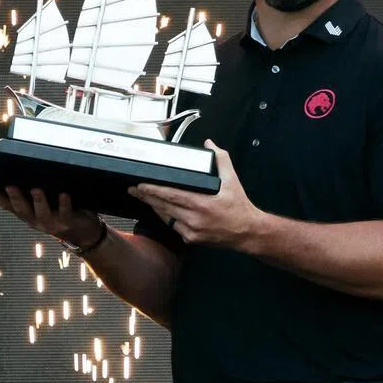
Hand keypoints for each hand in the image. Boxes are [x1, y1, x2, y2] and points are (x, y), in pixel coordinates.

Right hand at [0, 185, 102, 248]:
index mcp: (27, 214)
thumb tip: (22, 168)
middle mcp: (36, 220)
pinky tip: (64, 193)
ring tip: (36, 189)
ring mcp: (51, 222)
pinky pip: (65, 211)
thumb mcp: (42, 204)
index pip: (8, 207)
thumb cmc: (59, 212)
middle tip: (10, 186)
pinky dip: (64, 203)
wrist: (83, 233)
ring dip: (39, 201)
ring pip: (42, 213)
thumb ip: (32, 192)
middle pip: (23, 210)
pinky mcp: (67, 221)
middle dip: (16, 198)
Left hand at [128, 141, 264, 249]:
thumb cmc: (239, 207)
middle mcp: (194, 219)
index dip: (153, 190)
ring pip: (165, 217)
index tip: (140, 185)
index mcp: (201, 204)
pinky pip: (173, 226)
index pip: (170, 195)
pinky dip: (167, 217)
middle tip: (133, 189)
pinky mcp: (191, 239)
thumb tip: (209, 144)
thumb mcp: (232, 180)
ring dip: (154, 207)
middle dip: (146, 197)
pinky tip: (161, 210)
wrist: (248, 232)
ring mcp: (191, 231)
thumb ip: (221, 159)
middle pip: (163, 206)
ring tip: (143, 197)